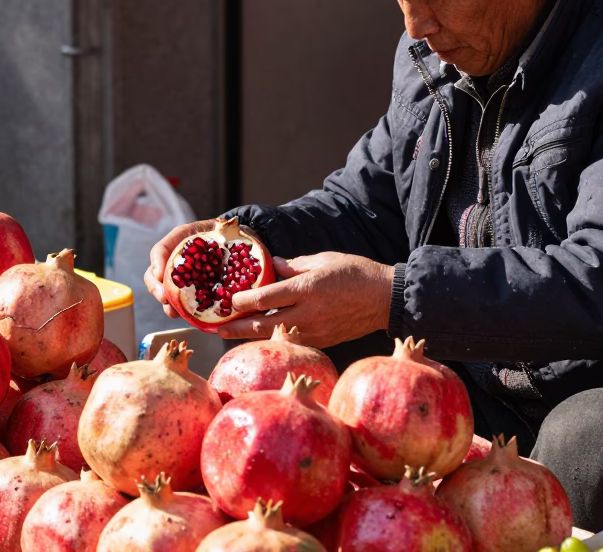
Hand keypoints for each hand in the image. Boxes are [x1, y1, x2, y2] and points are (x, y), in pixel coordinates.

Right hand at [143, 219, 245, 319]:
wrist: (233, 242)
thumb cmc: (226, 233)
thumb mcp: (223, 227)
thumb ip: (224, 230)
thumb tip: (231, 231)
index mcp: (179, 240)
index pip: (161, 250)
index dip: (157, 262)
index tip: (161, 275)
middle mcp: (175, 259)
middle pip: (154, 273)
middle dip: (156, 287)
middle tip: (163, 298)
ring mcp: (181, 276)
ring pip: (164, 289)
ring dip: (166, 302)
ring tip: (172, 312)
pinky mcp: (191, 289)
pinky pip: (180, 300)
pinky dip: (180, 309)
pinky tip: (185, 316)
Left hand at [217, 252, 394, 348]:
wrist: (386, 300)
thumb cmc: (356, 273)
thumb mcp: (323, 260)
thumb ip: (294, 265)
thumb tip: (270, 266)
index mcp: (307, 289)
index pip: (266, 298)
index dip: (243, 301)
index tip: (228, 300)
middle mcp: (308, 313)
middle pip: (263, 325)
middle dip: (237, 327)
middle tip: (216, 328)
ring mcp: (315, 331)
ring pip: (275, 337)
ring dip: (252, 335)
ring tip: (233, 332)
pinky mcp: (322, 341)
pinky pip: (292, 341)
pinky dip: (274, 338)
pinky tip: (262, 335)